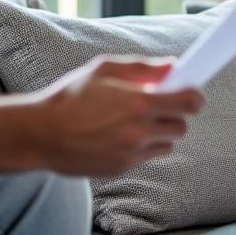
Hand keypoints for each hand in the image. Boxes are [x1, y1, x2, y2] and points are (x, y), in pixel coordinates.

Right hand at [32, 55, 204, 176]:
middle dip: (174, 115)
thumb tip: (172, 66)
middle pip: (182, 126)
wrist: (41, 134)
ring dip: (160, 133)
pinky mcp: (122, 168)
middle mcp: (140, 131)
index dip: (195, 97)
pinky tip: (119, 136)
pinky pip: (147, 157)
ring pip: (167, 144)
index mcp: (139, 102)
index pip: (189, 103)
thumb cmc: (70, 97)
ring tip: (136, 122)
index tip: (192, 93)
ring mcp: (132, 153)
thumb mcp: (104, 69)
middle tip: (157, 106)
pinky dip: (142, 147)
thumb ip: (143, 67)